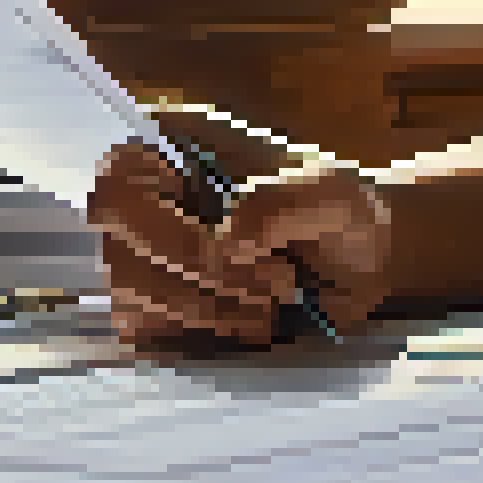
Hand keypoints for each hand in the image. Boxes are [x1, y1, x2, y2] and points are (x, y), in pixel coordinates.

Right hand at [87, 106, 390, 352]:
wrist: (366, 267)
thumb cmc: (345, 213)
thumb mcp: (331, 195)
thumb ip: (282, 205)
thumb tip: (226, 240)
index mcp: (181, 148)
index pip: (117, 175)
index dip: (151, 213)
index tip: (216, 233)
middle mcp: (155, 200)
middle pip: (118, 245)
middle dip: (198, 272)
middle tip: (272, 275)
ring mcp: (154, 257)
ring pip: (132, 294)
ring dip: (207, 307)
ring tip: (271, 297)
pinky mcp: (166, 308)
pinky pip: (148, 333)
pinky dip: (202, 334)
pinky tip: (251, 320)